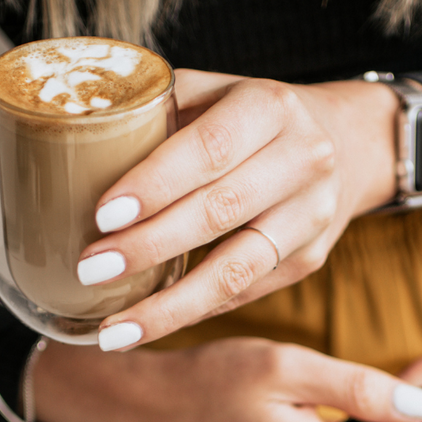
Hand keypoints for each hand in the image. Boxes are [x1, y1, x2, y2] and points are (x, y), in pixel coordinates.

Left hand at [74, 70, 398, 350]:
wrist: (344, 144)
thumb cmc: (252, 117)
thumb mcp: (215, 91)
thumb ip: (159, 112)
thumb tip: (76, 141)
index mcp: (270, 107)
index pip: (209, 148)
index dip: (156, 184)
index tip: (102, 214)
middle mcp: (301, 161)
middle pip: (220, 212)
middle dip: (149, 246)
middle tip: (91, 270)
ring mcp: (310, 217)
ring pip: (236, 271)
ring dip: (169, 306)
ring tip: (113, 330)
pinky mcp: (308, 260)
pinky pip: (242, 294)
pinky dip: (190, 312)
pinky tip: (144, 327)